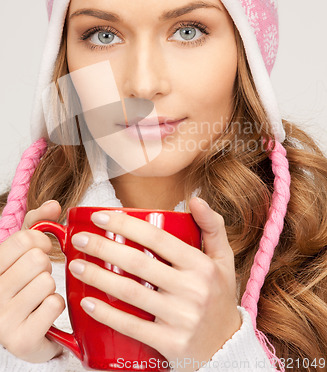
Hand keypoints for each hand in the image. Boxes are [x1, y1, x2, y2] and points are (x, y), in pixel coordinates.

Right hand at [0, 200, 64, 362]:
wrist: (25, 334)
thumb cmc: (24, 286)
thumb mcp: (24, 251)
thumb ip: (37, 224)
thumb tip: (54, 205)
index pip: (23, 239)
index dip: (41, 240)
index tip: (41, 250)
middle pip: (36, 260)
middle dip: (46, 266)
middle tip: (39, 277)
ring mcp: (2, 320)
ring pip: (46, 282)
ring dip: (50, 288)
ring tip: (39, 297)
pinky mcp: (21, 340)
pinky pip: (53, 304)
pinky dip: (55, 306)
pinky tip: (43, 314)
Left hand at [68, 198, 241, 370]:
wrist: (228, 347)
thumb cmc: (219, 296)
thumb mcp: (224, 260)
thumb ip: (212, 226)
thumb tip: (196, 199)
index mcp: (202, 265)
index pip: (157, 239)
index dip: (125, 224)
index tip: (99, 216)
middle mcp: (193, 290)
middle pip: (138, 263)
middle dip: (102, 248)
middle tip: (79, 239)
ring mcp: (182, 318)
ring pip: (131, 293)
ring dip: (98, 277)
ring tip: (75, 266)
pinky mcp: (171, 343)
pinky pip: (132, 327)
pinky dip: (107, 314)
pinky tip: (87, 302)